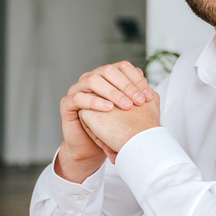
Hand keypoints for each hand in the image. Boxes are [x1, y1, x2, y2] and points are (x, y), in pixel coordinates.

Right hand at [57, 61, 153, 181]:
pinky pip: (79, 98)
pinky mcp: (67, 104)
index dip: (136, 79)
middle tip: (139, 101)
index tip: (148, 95)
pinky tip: (108, 109)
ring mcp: (77, 89)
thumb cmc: (112, 127)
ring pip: (92, 80)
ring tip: (126, 106)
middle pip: (108, 70)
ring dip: (112, 92)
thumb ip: (134, 94)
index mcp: (106, 77)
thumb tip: (145, 78)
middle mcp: (91, 79)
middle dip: (126, 85)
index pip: (122, 67)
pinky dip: (94, 101)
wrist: (92, 148)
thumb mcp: (127, 111)